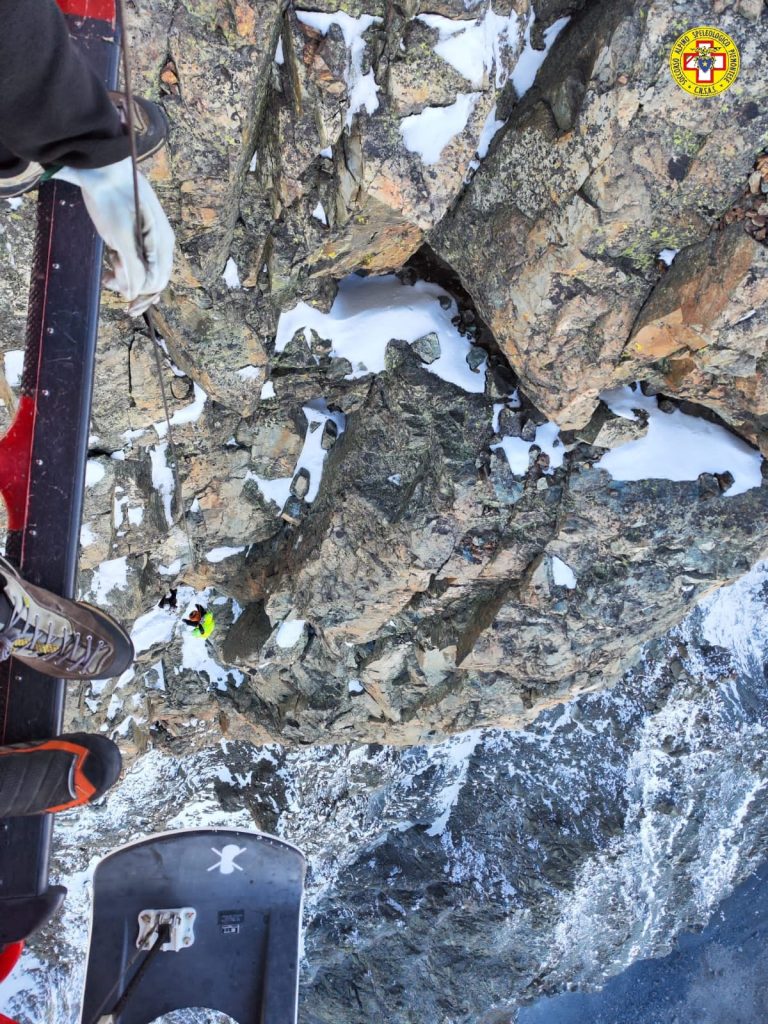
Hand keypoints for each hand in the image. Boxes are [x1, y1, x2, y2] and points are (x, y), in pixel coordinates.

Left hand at [54, 157, 173, 315]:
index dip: (142, 297)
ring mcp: (150, 238)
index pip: (158, 282)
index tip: (125, 304)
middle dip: (133, 286)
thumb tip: (135, 294)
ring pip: (143, 270)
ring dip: (126, 274)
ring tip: (109, 264)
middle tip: (109, 279)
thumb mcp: (120, 237)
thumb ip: (132, 267)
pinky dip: (123, 264)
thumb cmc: (112, 201)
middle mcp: (160, 244)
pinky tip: (111, 258)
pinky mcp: (137, 234)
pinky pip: (135, 258)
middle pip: (153, 278)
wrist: (102, 169)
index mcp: (162, 244)